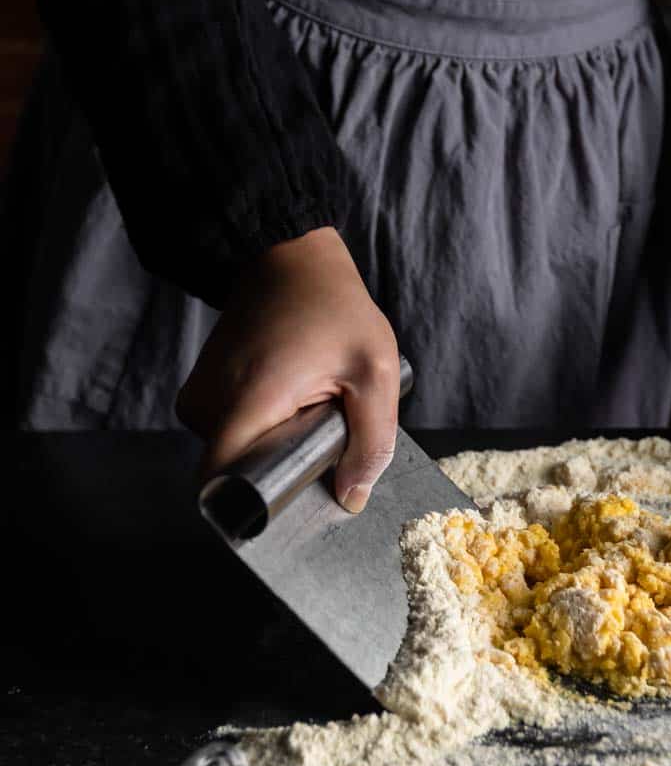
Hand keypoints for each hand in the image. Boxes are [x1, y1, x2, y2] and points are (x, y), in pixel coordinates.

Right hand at [177, 226, 401, 513]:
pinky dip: (266, 430)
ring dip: (278, 446)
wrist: (288, 258)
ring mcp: (199, 401)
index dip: (257, 507)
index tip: (294, 502)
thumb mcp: (376, 371)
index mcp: (246, 404)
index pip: (221, 486)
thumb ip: (372, 441)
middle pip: (239, 475)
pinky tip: (292, 404)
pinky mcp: (203, 397)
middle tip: (322, 430)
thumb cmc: (333, 308)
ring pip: (239, 456)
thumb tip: (351, 498)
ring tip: (309, 407)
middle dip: (284, 470)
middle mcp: (208, 407)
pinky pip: (234, 436)